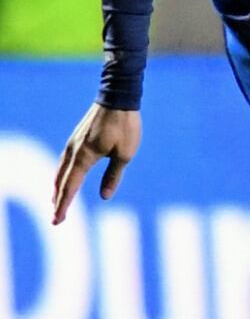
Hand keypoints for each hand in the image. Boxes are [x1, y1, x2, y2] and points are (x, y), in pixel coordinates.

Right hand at [52, 103, 140, 224]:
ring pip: (60, 169)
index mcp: (84, 157)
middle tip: (56, 217)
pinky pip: (64, 159)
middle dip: (58, 200)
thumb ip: (113, 175)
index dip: (64, 205)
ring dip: (58, 186)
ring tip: (56, 199)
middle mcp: (74, 151)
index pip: (70, 187)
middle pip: (61, 181)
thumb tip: (105, 196)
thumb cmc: (125, 125)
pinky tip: (64, 175)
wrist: (118, 97)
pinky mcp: (77, 137)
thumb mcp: (125, 153)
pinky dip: (62, 172)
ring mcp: (73, 142)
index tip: (57, 221)